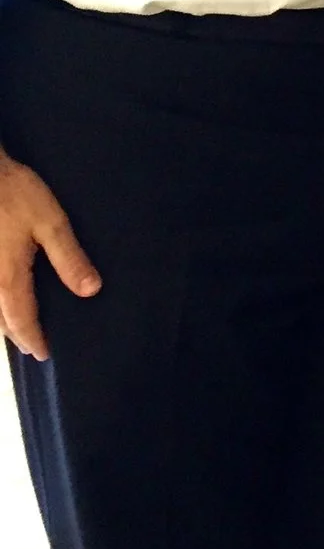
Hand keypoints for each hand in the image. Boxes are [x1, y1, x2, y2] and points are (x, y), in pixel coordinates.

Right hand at [0, 148, 99, 360]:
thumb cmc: (12, 195)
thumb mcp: (50, 223)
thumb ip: (70, 258)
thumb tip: (90, 291)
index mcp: (7, 279)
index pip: (21, 321)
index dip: (33, 340)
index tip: (44, 354)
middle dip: (15, 335)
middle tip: (32, 347)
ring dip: (1, 321)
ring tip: (16, 327)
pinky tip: (2, 297)